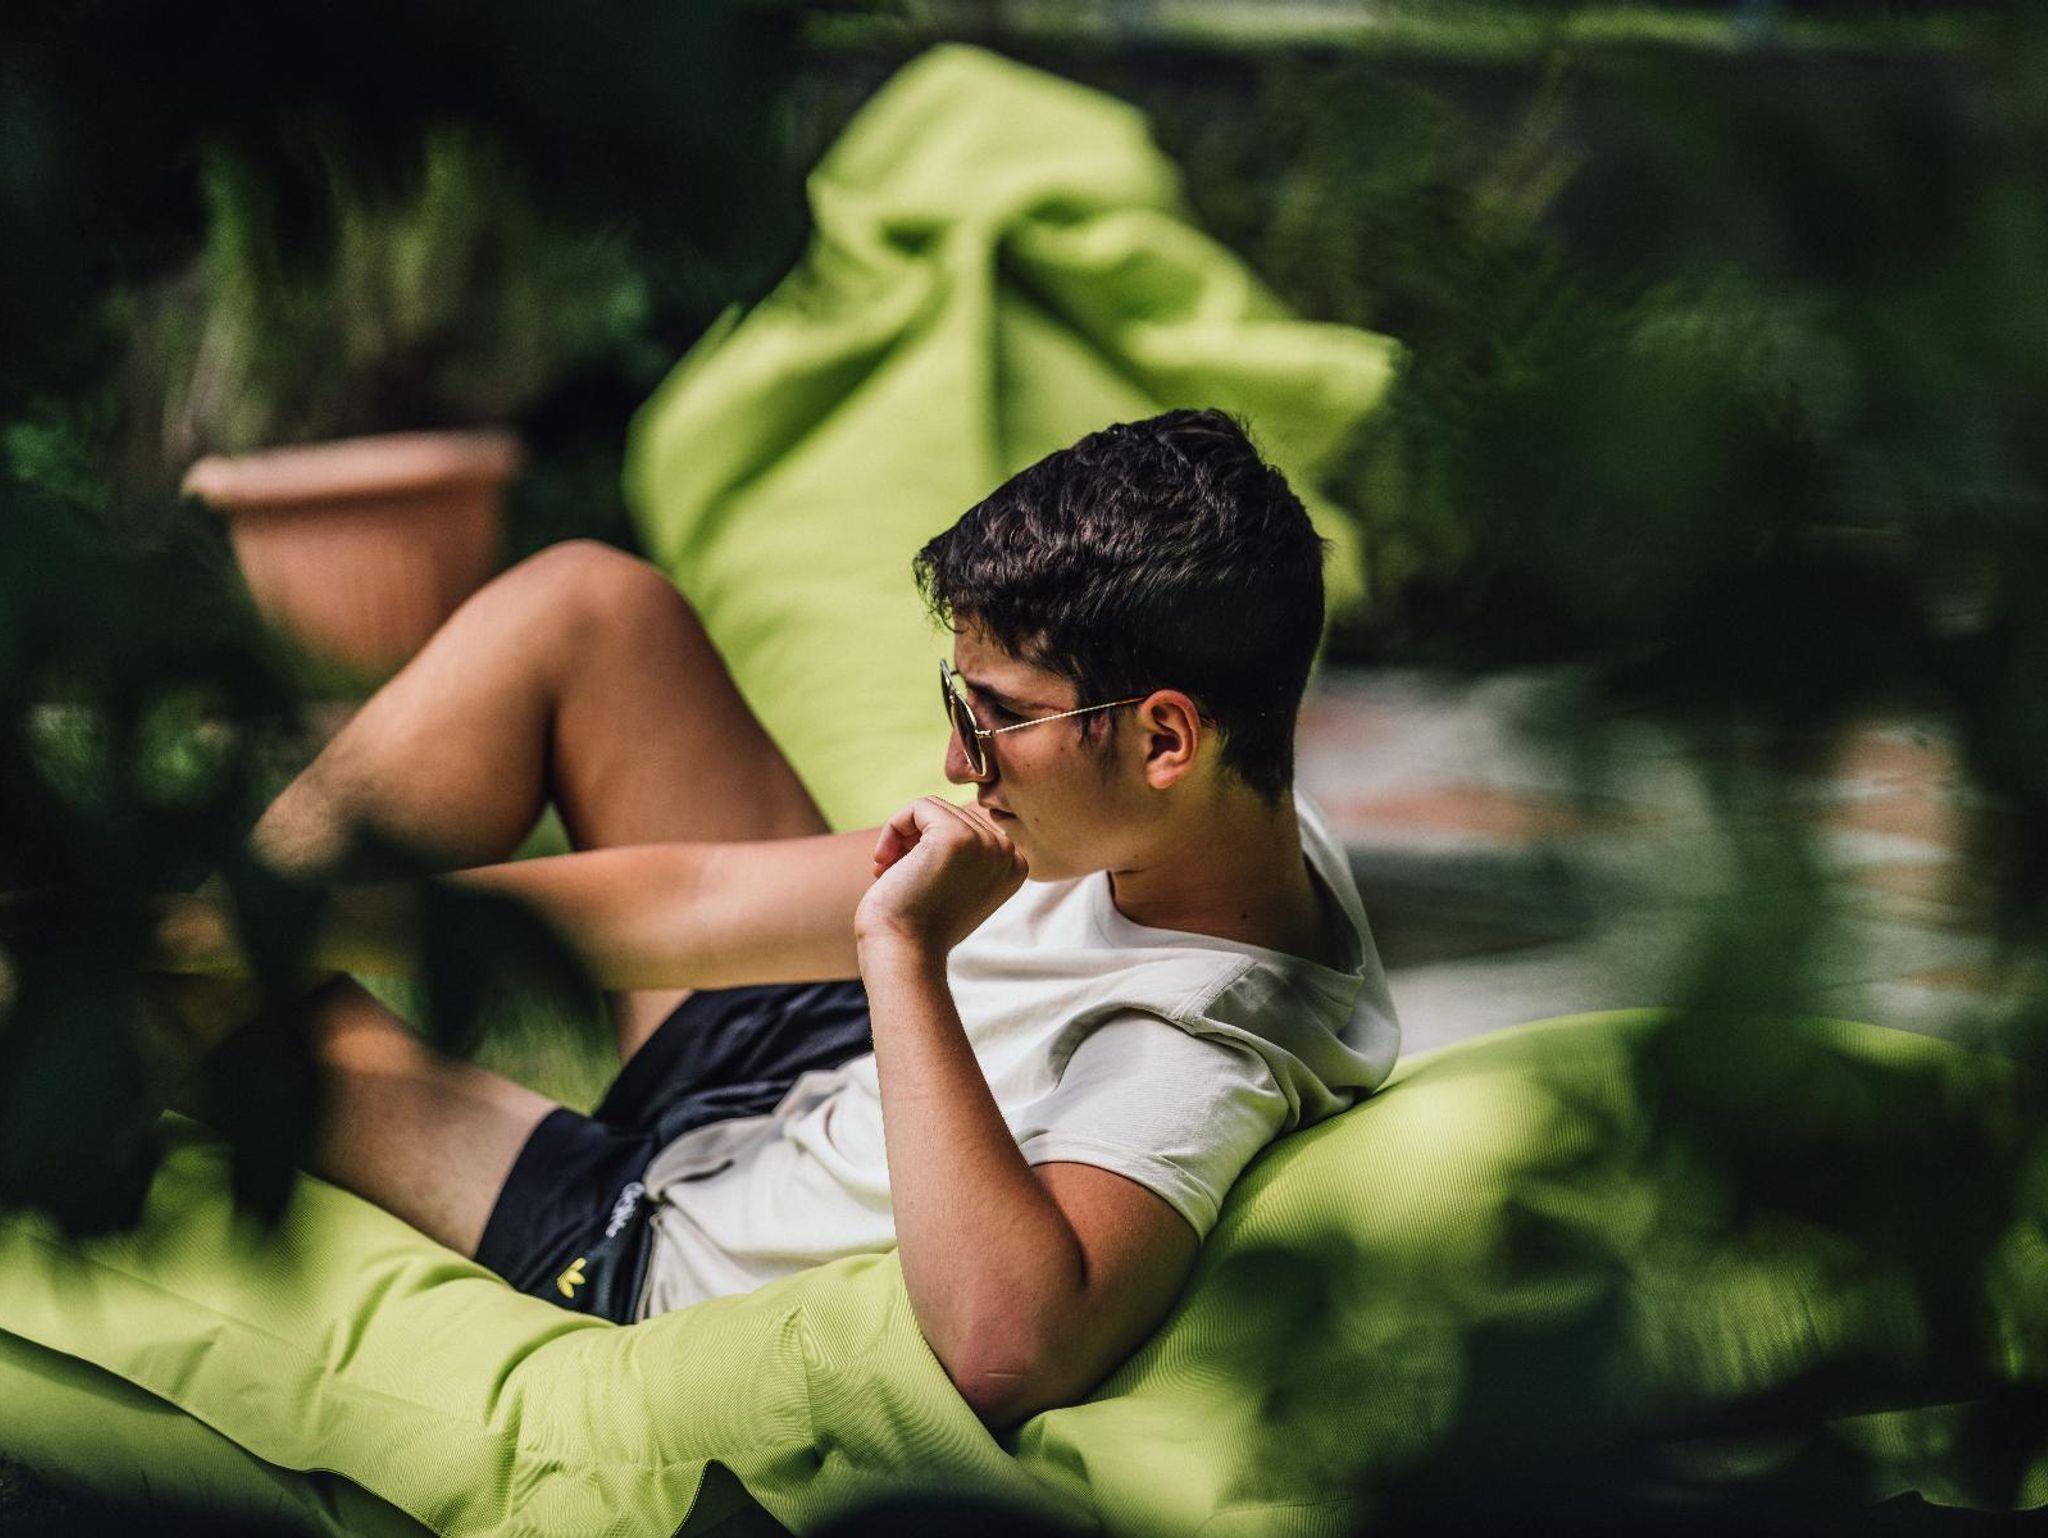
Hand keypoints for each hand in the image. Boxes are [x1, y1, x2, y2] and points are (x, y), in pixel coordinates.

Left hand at [855, 796, 1026, 953]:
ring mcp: (985, 844)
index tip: (913, 877)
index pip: (968, 825)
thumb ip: (964, 853)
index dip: (931, 846)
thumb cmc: (919, 925)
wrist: (904, 954)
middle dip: (914, 840)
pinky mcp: (956, 837)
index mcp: (1015, 865)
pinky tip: (883, 862)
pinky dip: (893, 828)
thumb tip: (936, 813)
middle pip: (950, 813)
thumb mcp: (955, 884)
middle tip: (892, 873)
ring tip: (887, 869)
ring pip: (932, 808)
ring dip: (901, 836)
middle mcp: (1007, 852)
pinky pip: (918, 807)